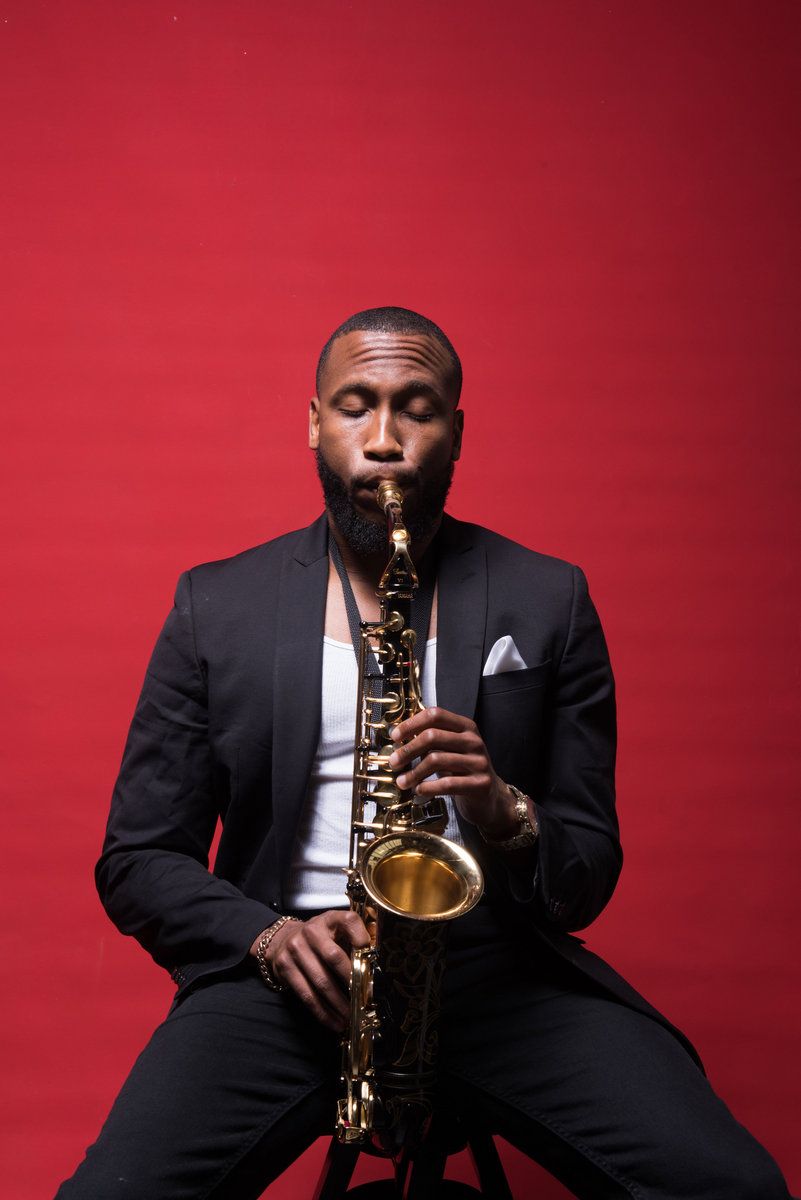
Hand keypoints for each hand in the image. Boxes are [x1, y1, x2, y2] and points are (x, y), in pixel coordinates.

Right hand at [250, 910, 369, 1030]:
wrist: (281, 939)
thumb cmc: (319, 939)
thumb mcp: (335, 930)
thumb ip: (354, 941)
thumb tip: (376, 963)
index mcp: (330, 919)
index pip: (348, 920)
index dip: (360, 935)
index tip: (370, 955)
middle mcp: (311, 931)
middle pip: (334, 956)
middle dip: (351, 981)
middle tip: (363, 999)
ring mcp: (296, 949)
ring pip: (321, 981)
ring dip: (338, 1003)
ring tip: (351, 1017)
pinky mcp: (285, 968)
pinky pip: (306, 994)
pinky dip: (322, 1012)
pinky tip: (334, 1022)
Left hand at [388, 706, 517, 836]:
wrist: (490, 797)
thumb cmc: (463, 771)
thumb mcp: (450, 750)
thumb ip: (431, 741)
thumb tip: (397, 739)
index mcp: (466, 727)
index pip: (435, 715)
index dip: (412, 724)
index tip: (395, 736)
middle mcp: (474, 741)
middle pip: (432, 736)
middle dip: (407, 750)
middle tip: (394, 762)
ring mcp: (479, 762)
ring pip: (436, 760)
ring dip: (413, 773)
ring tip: (402, 782)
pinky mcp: (480, 784)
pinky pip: (447, 784)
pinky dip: (428, 787)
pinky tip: (419, 790)